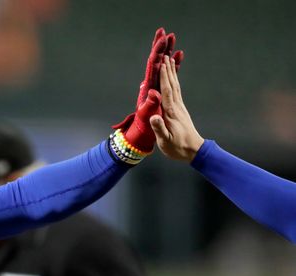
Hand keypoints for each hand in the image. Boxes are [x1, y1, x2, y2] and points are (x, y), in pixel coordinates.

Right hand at [112, 28, 182, 155]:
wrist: (193, 151)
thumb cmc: (177, 148)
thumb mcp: (165, 141)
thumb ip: (159, 128)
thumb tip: (153, 117)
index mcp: (170, 113)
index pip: (166, 91)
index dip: (164, 77)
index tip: (162, 63)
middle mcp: (176, 107)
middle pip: (172, 85)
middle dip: (168, 69)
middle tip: (166, 54)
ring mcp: (179, 108)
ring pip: (175, 86)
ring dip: (172, 73)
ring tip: (170, 60)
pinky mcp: (180, 111)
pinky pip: (176, 92)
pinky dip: (174, 82)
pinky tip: (173, 78)